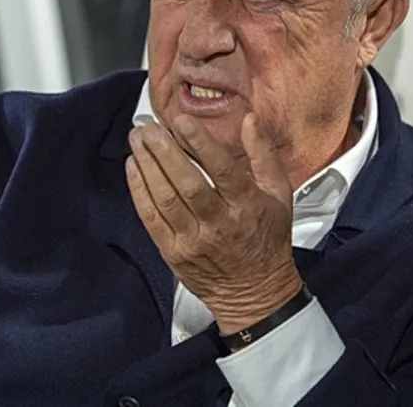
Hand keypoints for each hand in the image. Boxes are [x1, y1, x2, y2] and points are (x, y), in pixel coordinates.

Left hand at [126, 113, 302, 333]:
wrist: (255, 293)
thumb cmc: (268, 238)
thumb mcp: (279, 194)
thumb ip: (263, 155)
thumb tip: (249, 120)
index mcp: (247, 206)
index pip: (222, 170)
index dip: (200, 143)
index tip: (180, 120)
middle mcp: (220, 223)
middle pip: (187, 183)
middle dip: (163, 151)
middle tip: (148, 127)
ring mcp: (194, 241)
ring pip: (165, 199)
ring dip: (147, 165)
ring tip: (137, 140)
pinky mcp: (174, 253)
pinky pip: (151, 219)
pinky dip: (139, 191)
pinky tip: (133, 168)